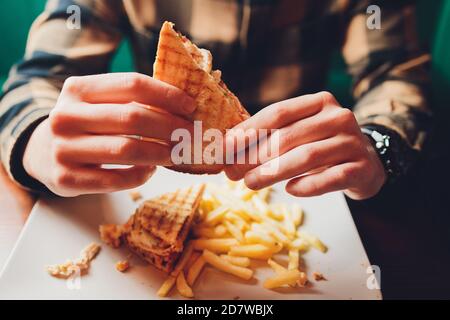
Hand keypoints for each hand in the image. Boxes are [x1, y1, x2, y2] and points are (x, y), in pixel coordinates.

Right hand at [23, 73, 195, 196]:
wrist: (42, 152)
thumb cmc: (85, 124)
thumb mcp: (98, 102)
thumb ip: (131, 100)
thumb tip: (184, 107)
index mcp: (78, 88)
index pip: (132, 85)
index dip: (167, 95)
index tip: (190, 107)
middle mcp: (66, 116)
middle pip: (133, 118)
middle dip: (171, 127)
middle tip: (192, 135)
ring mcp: (63, 149)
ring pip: (127, 149)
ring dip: (161, 153)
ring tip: (178, 153)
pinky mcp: (66, 179)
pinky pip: (116, 180)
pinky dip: (141, 175)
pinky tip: (151, 169)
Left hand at [224, 92, 386, 199]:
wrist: (366, 163)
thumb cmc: (323, 147)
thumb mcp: (300, 134)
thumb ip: (270, 138)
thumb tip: (227, 154)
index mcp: (319, 102)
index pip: (278, 113)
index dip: (248, 130)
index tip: (224, 147)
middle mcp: (338, 117)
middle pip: (288, 136)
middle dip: (254, 156)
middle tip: (233, 173)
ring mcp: (352, 142)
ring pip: (306, 157)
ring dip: (273, 172)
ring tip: (250, 184)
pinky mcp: (362, 168)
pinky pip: (331, 178)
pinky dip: (307, 185)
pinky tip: (290, 190)